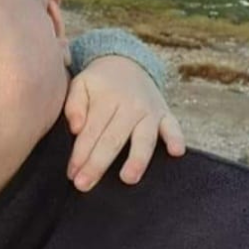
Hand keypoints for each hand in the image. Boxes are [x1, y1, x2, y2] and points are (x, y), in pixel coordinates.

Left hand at [65, 56, 185, 191]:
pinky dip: (176, 138)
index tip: (71, 174)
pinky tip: (175, 152)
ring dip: (137, 159)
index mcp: (106, 99)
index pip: (91, 132)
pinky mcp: (165, 114)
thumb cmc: (99, 83)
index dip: (80, 154)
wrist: (127, 62)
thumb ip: (74, 105)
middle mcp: (130, 106)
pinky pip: (174, 126)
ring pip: (144, 138)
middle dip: (98, 164)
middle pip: (113, 139)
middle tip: (84, 185)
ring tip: (128, 178)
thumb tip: (75, 128)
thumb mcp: (80, 84)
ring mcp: (150, 111)